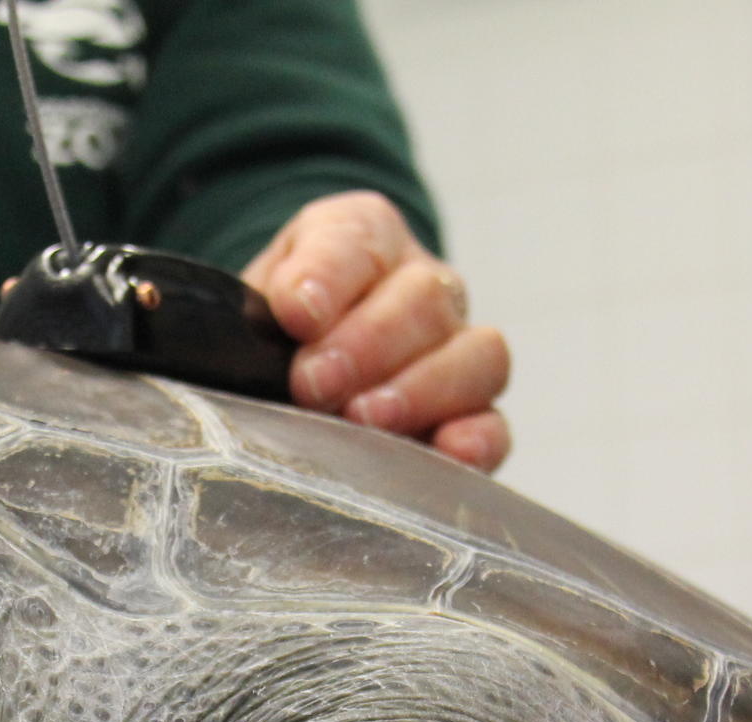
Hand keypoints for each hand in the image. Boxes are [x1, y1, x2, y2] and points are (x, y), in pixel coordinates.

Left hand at [244, 191, 511, 470]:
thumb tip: (297, 306)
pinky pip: (495, 425)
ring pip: (477, 356)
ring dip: (420, 389)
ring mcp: (458, 354)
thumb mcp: (255, 297)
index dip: (330, 276)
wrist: (286, 374)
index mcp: (366, 241)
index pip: (360, 239)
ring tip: (364, 419)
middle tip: (312, 385)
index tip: (296, 314)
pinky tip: (446, 452)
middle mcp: (427, 288)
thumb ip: (273, 292)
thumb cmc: (273, 333)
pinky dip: (477, 439)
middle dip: (367, 345)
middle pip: (425, 299)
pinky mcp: (472, 421)